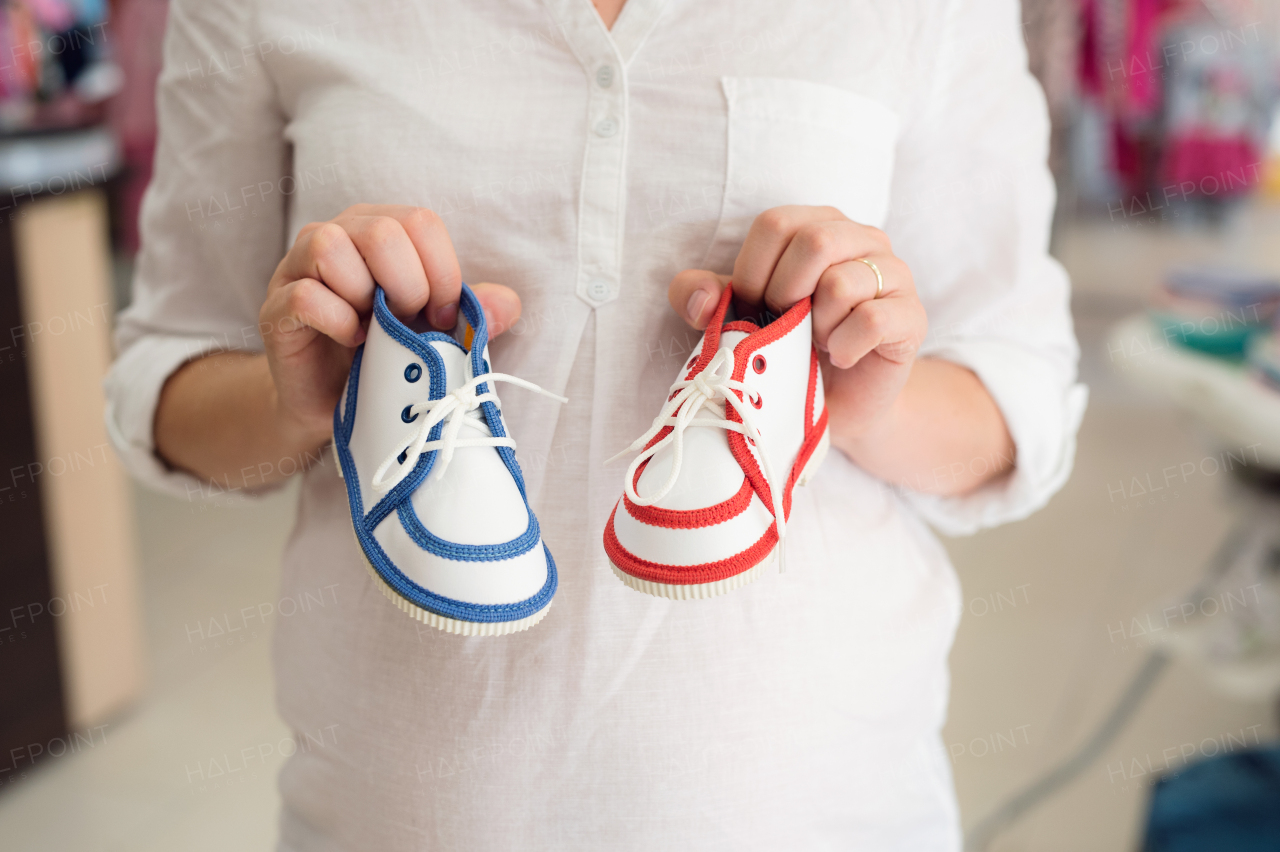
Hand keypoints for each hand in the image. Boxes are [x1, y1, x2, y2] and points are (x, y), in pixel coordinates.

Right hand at [258, 204, 521, 448]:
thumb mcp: (439, 334)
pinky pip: (305, 296)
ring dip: (365, 298)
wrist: (337, 406)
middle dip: (409, 286)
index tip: (446, 319)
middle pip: (381, 231)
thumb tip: (509, 303)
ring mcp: (297, 268)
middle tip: (409, 325)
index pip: (420, 222)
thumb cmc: (388, 357)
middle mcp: (337, 236)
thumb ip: (473, 315)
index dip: (443, 273)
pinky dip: (337, 322)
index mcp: (379, 230)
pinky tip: (352, 341)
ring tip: (373, 330)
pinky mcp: (275, 309)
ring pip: (331, 248)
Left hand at [668, 205, 927, 441]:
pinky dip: (843, 346)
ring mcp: (893, 274)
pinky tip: (840, 357)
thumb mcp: (734, 320)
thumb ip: (706, 298)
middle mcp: (860, 237)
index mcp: (816, 224)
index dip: (752, 272)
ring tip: (816, 342)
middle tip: (784, 327)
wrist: (834, 404)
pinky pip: (871, 320)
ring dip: (815, 326)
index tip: (752, 310)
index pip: (775, 223)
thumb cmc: (785, 351)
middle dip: (784, 295)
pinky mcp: (911, 316)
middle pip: (814, 241)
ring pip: (842, 282)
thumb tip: (700, 298)